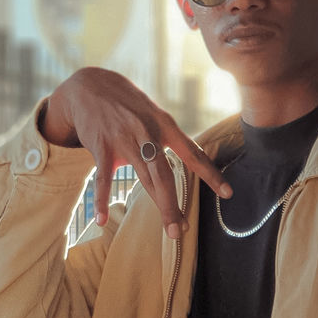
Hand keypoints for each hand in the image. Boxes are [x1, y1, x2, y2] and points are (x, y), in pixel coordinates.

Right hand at [38, 67, 231, 239]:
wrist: (89, 86)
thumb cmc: (126, 104)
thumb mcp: (153, 112)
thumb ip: (166, 138)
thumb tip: (184, 161)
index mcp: (164, 125)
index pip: (192, 153)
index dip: (210, 173)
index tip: (227, 193)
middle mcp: (147, 133)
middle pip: (165, 175)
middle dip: (175, 204)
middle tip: (184, 230)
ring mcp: (124, 140)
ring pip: (144, 180)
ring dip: (159, 207)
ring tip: (170, 231)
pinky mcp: (102, 147)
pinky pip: (103, 179)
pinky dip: (101, 200)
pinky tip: (101, 219)